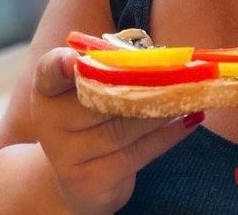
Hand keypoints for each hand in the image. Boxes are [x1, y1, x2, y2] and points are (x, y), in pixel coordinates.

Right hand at [30, 47, 203, 214]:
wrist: (79, 178)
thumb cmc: (95, 118)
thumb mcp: (92, 91)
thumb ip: (113, 68)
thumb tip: (155, 56)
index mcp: (49, 91)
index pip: (48, 72)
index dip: (58, 64)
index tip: (72, 59)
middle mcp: (51, 124)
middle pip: (100, 98)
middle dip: (142, 83)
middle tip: (176, 70)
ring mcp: (68, 157)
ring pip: (124, 127)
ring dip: (162, 109)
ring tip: (189, 93)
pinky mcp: (91, 182)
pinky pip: (138, 153)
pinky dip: (168, 135)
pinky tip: (189, 120)